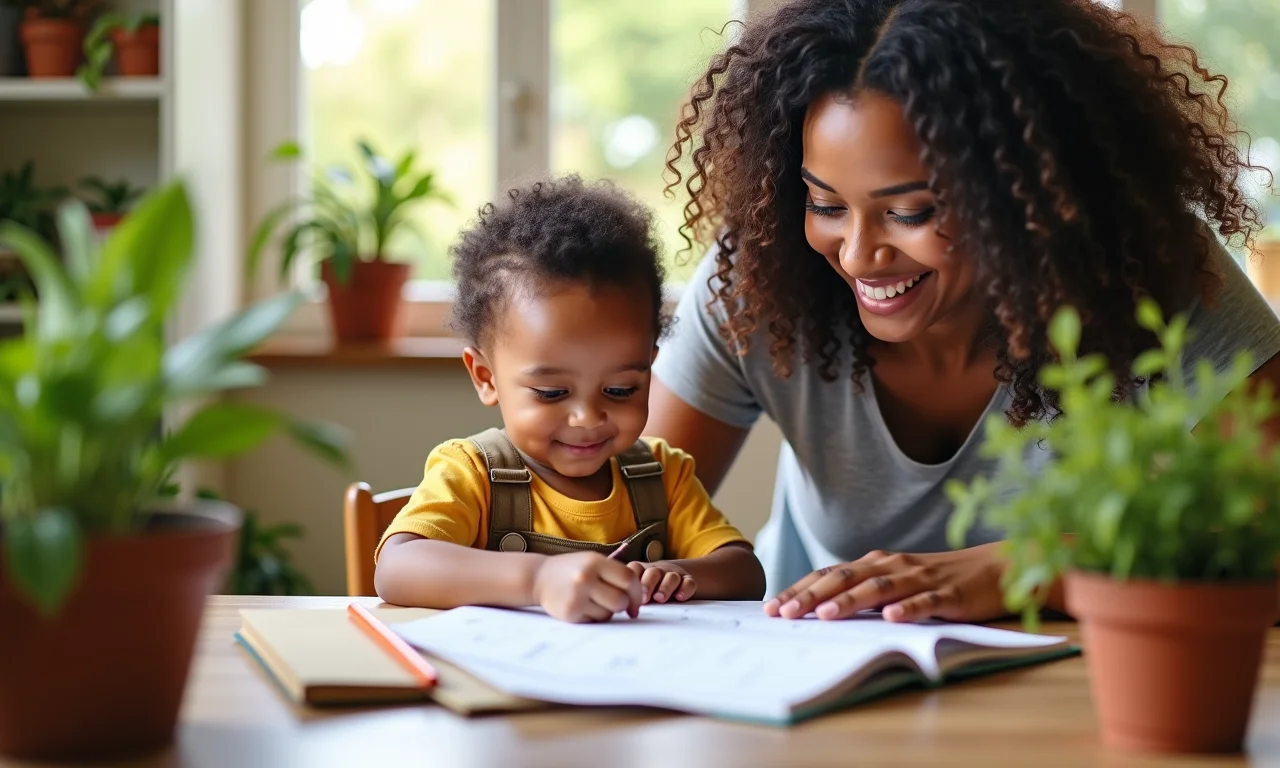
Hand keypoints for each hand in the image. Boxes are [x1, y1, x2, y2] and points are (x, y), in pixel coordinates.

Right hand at [531, 552, 642, 622]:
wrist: (539, 577)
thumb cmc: (572, 569)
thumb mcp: (592, 561)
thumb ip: (615, 574)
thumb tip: (640, 597)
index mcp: (594, 561)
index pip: (628, 579)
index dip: (637, 592)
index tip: (637, 601)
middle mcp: (585, 578)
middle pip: (620, 600)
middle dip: (623, 605)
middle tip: (615, 602)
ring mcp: (576, 596)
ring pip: (609, 614)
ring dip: (608, 611)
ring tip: (595, 601)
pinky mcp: (570, 613)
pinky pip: (594, 621)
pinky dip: (594, 616)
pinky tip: (583, 606)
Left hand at [626, 560, 696, 603]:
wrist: (676, 581)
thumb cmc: (651, 590)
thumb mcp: (640, 590)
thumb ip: (631, 595)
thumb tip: (620, 606)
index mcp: (643, 571)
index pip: (635, 568)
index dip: (632, 578)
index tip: (629, 593)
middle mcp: (658, 570)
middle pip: (653, 572)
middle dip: (648, 584)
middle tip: (644, 598)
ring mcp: (674, 574)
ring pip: (671, 577)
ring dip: (665, 587)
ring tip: (660, 598)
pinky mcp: (688, 581)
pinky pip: (689, 582)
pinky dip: (685, 589)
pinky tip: (680, 597)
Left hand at [763, 544, 1009, 622]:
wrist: (999, 568)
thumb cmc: (941, 580)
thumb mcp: (897, 583)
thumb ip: (865, 593)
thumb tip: (821, 611)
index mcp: (877, 563)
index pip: (829, 575)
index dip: (799, 590)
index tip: (771, 609)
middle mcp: (894, 565)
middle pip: (845, 578)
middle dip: (811, 596)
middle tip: (783, 614)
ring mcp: (922, 578)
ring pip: (880, 588)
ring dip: (851, 601)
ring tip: (825, 615)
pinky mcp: (951, 594)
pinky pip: (927, 602)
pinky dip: (909, 608)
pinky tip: (893, 618)